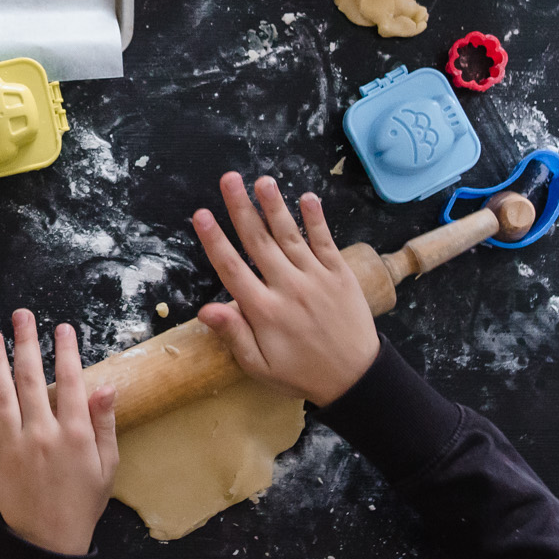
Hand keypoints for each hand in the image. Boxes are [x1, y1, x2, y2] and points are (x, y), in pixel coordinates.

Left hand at [0, 310, 118, 555]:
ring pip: (1, 394)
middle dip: (25, 343)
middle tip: (20, 315)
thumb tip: (105, 384)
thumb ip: (104, 423)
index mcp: (74, 434)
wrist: (49, 541)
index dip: (65, 351)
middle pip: (31, 378)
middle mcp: (41, 434)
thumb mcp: (107, 465)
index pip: (69, 381)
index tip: (61, 327)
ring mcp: (13, 445)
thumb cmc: (83, 501)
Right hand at [193, 173, 378, 405]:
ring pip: (290, 235)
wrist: (356, 380)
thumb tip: (205, 310)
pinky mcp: (340, 275)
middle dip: (241, 208)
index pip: (232, 268)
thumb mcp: (260, 366)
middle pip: (259, 241)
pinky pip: (325, 242)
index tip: (201, 215)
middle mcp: (288, 288)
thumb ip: (234, 335)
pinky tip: (307, 197)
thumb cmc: (301, 373)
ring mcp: (316, 278)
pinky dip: (316, 220)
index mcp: (264, 311)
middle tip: (228, 178)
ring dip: (275, 206)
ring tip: (262, 180)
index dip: (215, 240)